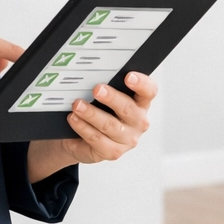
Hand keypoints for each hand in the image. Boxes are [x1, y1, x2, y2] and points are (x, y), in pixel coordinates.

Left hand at [27, 71, 156, 180]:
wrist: (81, 139)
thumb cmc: (97, 111)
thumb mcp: (104, 97)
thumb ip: (106, 85)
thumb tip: (92, 71)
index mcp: (141, 103)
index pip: (149, 91)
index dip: (141, 84)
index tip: (128, 76)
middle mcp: (138, 122)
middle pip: (128, 109)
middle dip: (112, 98)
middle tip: (97, 89)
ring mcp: (127, 139)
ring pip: (110, 125)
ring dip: (92, 114)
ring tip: (77, 105)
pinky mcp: (112, 152)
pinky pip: (97, 139)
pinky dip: (83, 127)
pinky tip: (74, 119)